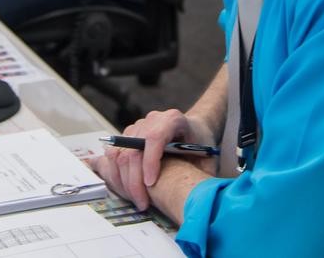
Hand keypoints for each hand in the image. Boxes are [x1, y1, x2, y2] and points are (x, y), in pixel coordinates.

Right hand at [90, 109, 216, 210]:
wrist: (193, 131)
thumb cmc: (200, 145)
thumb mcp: (209, 157)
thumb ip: (203, 172)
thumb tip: (197, 196)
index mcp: (173, 120)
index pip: (155, 137)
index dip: (150, 161)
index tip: (151, 185)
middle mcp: (152, 120)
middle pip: (133, 149)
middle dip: (134, 180)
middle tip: (143, 203)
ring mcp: (137, 127)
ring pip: (119, 154)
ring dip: (123, 181)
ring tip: (137, 200)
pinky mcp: (127, 137)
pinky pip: (114, 156)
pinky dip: (117, 176)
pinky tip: (128, 191)